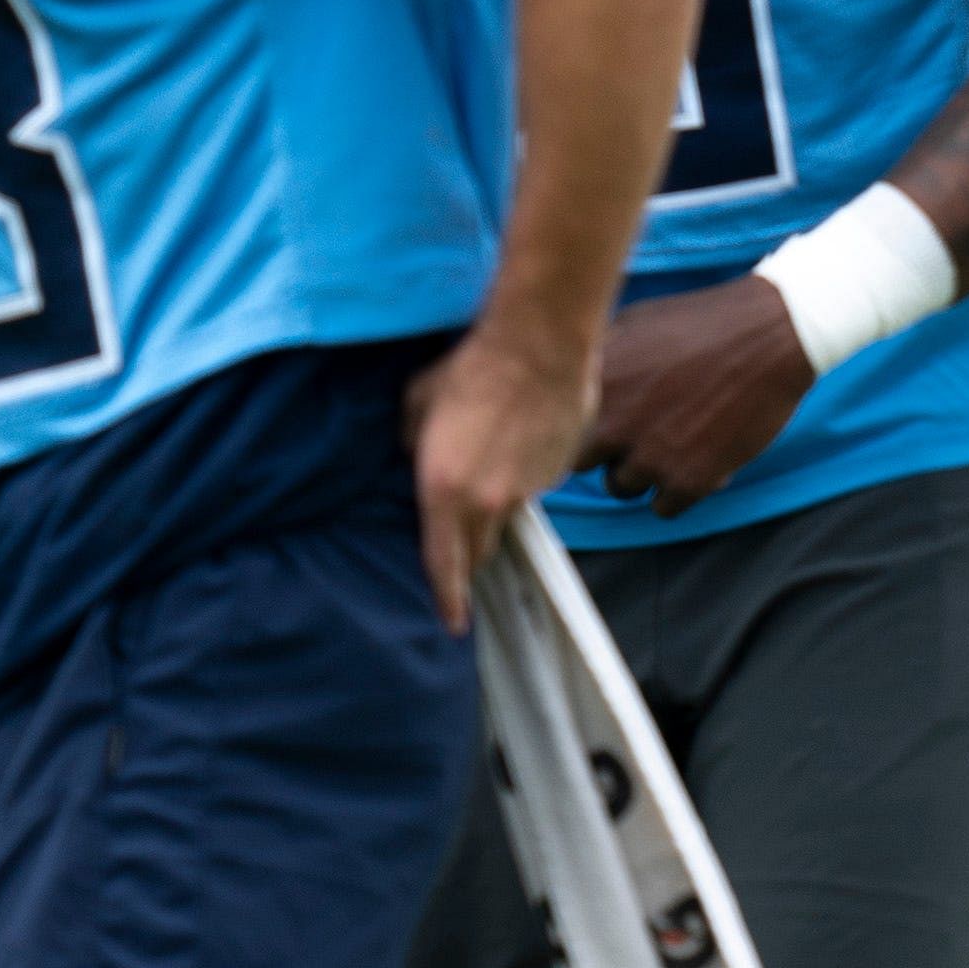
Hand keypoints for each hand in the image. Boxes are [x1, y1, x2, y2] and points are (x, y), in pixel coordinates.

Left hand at [404, 322, 600, 625]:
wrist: (539, 345)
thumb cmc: (470, 369)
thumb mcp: (416, 405)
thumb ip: (411, 443)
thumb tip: (417, 453)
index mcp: (444, 491)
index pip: (445, 564)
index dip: (448, 599)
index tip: (453, 622)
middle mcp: (488, 502)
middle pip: (479, 550)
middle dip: (469, 554)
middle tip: (462, 547)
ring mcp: (528, 490)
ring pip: (507, 516)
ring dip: (494, 506)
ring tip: (489, 463)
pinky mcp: (556, 473)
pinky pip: (532, 488)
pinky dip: (520, 476)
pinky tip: (518, 438)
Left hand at [579, 277, 817, 515]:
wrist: (770, 336)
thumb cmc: (703, 323)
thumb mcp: (633, 325)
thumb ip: (600, 362)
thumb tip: (576, 384)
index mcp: (594, 386)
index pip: (560, 428)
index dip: (583, 426)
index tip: (605, 422)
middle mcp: (613, 426)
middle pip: (583, 464)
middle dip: (606, 452)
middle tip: (638, 434)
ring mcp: (650, 457)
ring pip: (622, 488)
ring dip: (643, 472)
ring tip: (674, 444)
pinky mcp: (689, 481)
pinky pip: (664, 508)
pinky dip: (679, 491)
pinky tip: (698, 461)